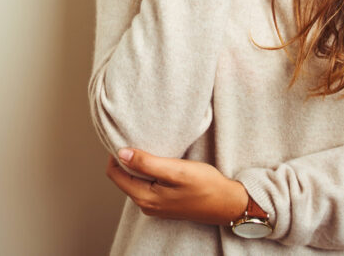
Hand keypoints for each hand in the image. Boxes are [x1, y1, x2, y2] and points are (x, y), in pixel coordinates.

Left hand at [105, 148, 248, 225]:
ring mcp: (155, 205)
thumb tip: (121, 153)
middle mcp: (146, 205)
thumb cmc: (206, 187)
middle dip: (126, 159)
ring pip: (135, 180)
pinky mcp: (164, 202)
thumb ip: (147, 163)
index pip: (115, 174)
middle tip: (138, 140)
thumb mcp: (176, 170)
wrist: (228, 204)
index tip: (126, 138)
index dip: (116, 154)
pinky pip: (147, 184)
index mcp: (145, 198)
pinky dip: (149, 171)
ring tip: (151, 149)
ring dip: (139, 165)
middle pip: (123, 177)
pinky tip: (161, 161)